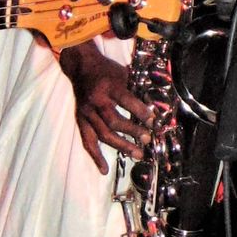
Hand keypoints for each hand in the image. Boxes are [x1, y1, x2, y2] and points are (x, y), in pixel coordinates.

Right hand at [58, 41, 153, 173]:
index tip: (154, 122)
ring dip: (121, 146)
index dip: (141, 112)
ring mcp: (87, 112)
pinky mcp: (81, 120)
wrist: (81, 67)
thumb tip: (156, 107)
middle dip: (132, 131)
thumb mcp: (123, 74)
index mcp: (109, 86)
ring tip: (137, 154)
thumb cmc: (106, 71)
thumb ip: (136, 90)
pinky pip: (87, 141)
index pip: (126, 100)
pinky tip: (104, 169)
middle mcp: (96, 100)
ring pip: (103, 134)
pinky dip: (95, 156)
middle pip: (114, 121)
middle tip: (147, 140)